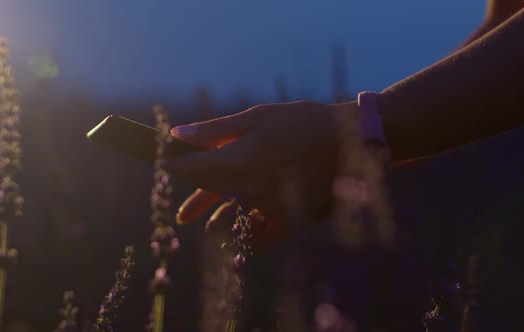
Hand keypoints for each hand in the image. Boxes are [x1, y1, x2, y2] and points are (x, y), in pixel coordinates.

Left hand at [163, 100, 358, 236]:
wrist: (353, 142)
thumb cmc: (303, 121)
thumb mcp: (259, 117)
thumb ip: (217, 130)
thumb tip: (178, 135)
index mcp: (239, 160)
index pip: (193, 170)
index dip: (177, 166)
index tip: (170, 164)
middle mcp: (250, 188)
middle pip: (211, 196)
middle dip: (198, 200)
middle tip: (182, 216)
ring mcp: (269, 206)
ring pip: (234, 217)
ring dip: (222, 220)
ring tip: (211, 230)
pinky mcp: (289, 217)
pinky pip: (261, 233)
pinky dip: (250, 234)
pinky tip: (244, 239)